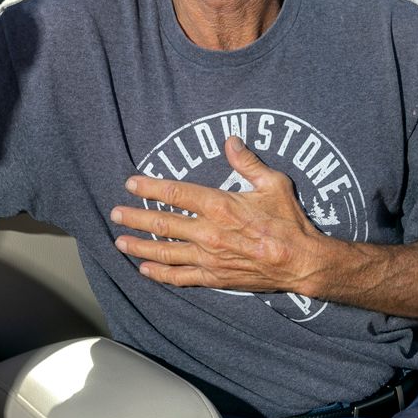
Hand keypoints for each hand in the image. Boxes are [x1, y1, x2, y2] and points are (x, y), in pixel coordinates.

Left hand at [110, 137, 328, 295]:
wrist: (302, 262)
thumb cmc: (289, 221)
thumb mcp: (273, 184)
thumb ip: (247, 162)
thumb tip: (230, 140)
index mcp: (219, 205)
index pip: (175, 193)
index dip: (149, 187)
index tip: (131, 184)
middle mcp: (208, 232)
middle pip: (162, 224)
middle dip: (135, 217)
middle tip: (115, 213)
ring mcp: (209, 258)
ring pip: (164, 252)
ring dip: (139, 247)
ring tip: (120, 242)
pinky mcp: (214, 277)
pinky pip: (180, 277)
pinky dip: (160, 275)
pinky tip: (145, 270)